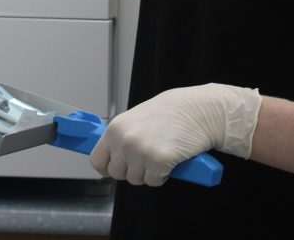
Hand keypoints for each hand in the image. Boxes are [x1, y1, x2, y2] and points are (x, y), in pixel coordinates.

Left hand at [89, 83, 260, 186]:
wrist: (196, 110)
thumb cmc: (168, 114)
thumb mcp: (136, 120)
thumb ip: (122, 137)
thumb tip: (110, 158)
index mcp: (115, 128)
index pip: (97, 160)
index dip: (107, 167)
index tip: (118, 167)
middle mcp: (123, 141)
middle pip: (117, 174)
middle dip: (131, 170)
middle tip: (147, 156)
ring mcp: (140, 152)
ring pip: (136, 180)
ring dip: (148, 172)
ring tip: (160, 153)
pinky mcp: (158, 162)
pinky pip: (154, 182)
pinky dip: (163, 175)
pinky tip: (170, 158)